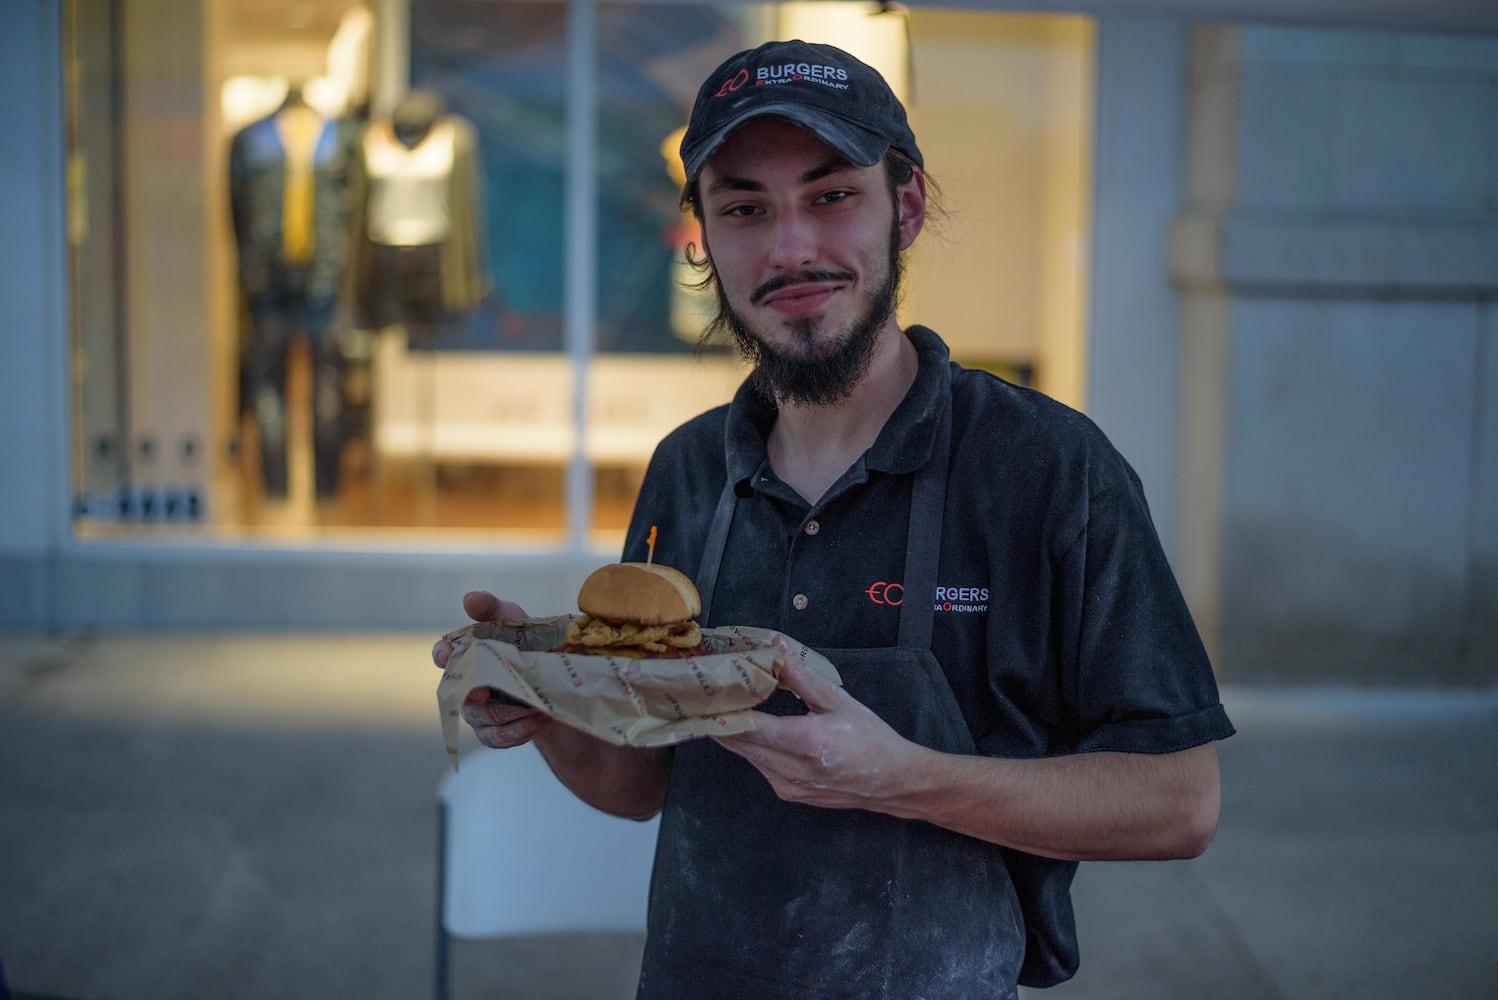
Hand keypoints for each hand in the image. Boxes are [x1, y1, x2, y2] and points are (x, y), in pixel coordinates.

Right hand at [432, 590, 552, 748]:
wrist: (558, 684)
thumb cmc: (528, 645)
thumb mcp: (515, 622)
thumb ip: (492, 609)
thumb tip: (469, 598)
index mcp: (469, 655)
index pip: (444, 654)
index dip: (442, 654)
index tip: (447, 654)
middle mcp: (467, 684)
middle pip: (462, 693)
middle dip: (478, 694)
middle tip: (491, 692)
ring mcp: (477, 711)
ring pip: (482, 718)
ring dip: (511, 714)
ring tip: (537, 705)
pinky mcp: (493, 732)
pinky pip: (496, 738)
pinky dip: (519, 731)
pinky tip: (539, 719)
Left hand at [713, 646, 924, 811]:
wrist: (892, 782)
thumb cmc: (870, 738)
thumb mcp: (838, 700)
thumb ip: (801, 676)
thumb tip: (776, 647)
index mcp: (804, 742)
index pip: (749, 726)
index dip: (723, 709)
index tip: (705, 693)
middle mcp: (790, 769)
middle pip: (738, 742)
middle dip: (720, 717)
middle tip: (705, 693)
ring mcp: (787, 785)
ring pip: (745, 755)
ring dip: (733, 731)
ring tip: (723, 705)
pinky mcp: (788, 793)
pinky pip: (759, 766)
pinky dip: (751, 746)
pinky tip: (751, 728)